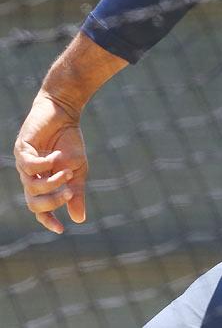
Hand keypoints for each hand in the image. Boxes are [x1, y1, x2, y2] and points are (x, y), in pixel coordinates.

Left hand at [14, 92, 87, 233]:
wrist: (64, 112)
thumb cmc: (69, 141)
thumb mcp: (78, 169)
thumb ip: (76, 192)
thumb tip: (79, 220)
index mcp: (42, 183)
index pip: (40, 209)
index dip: (48, 219)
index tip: (61, 229)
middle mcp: (30, 177)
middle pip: (34, 203)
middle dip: (53, 202)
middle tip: (69, 193)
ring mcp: (24, 164)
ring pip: (31, 187)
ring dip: (51, 183)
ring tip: (66, 171)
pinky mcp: (22, 149)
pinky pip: (29, 166)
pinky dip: (45, 165)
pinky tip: (56, 156)